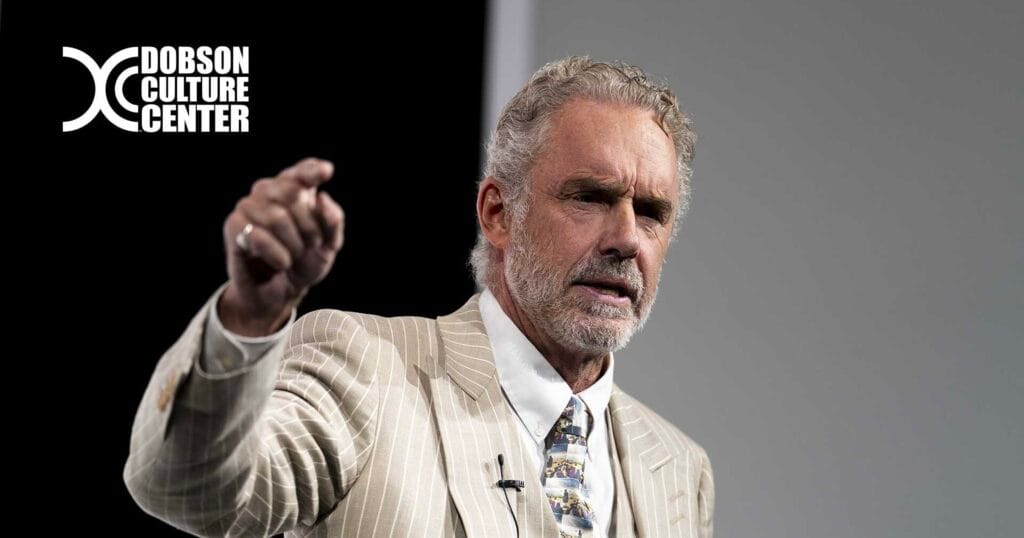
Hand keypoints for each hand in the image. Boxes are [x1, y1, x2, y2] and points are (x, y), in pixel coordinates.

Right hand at [219, 157, 343, 335]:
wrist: (281, 293)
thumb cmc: (304, 263)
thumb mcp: (329, 245)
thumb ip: (333, 220)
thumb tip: (322, 197)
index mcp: (293, 189)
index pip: (302, 171)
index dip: (312, 170)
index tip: (327, 172)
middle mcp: (267, 191)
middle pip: (292, 192)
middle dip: (310, 226)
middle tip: (311, 245)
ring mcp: (247, 207)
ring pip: (276, 217)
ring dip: (293, 245)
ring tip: (293, 257)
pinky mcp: (233, 227)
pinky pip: (258, 236)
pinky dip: (277, 254)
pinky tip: (281, 263)